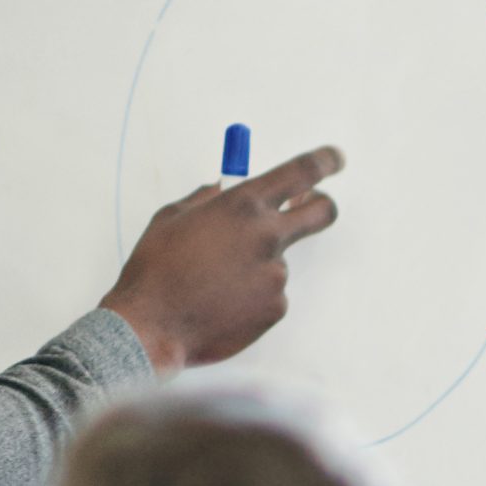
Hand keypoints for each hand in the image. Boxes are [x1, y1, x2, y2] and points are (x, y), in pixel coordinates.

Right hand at [100, 144, 342, 373]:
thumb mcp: (173, 217)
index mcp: (243, 205)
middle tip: (312, 209)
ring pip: (277, 263)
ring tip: (214, 284)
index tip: (335, 159)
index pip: (300, 172)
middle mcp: (267, 236)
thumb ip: (207, 199)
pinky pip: (269, 296)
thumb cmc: (156, 270)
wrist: (151, 327)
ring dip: (255, 268)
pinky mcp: (275, 308)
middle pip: (320, 212)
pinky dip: (250, 299)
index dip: (324, 162)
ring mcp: (275, 275)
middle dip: (321, 206)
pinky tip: (220, 304)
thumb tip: (223, 190)